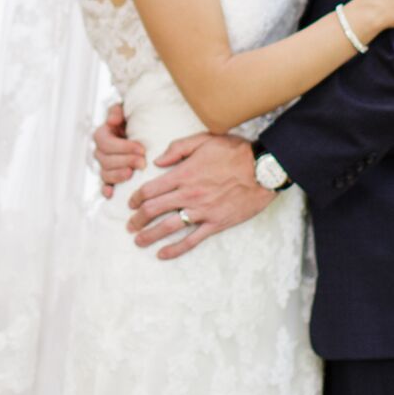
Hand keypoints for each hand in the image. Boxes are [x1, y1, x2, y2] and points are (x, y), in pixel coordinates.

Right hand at [93, 102, 145, 198]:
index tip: (141, 149)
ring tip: (132, 174)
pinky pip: (104, 185)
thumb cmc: (132, 120)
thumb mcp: (125, 110)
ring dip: (118, 175)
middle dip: (125, 161)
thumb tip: (111, 120)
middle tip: (142, 162)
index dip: (123, 147)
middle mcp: (100, 151)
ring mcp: (104, 166)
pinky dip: (107, 190)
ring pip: (105, 173)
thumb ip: (117, 111)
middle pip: (106, 160)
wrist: (138, 131)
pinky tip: (112, 194)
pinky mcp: (110, 177)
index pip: (106, 143)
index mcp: (102, 135)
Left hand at [127, 132, 269, 257]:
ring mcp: (202, 211)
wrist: (263, 169)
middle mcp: (189, 194)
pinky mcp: (215, 223)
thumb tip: (157, 161)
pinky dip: (175, 249)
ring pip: (168, 227)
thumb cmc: (235, 152)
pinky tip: (162, 254)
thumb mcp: (204, 140)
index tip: (131, 203)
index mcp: (184, 173)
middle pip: (154, 210)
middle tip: (130, 226)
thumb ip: (177, 148)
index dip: (136, 198)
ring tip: (139, 241)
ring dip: (149, 236)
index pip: (151, 189)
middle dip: (137, 219)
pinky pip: (191, 240)